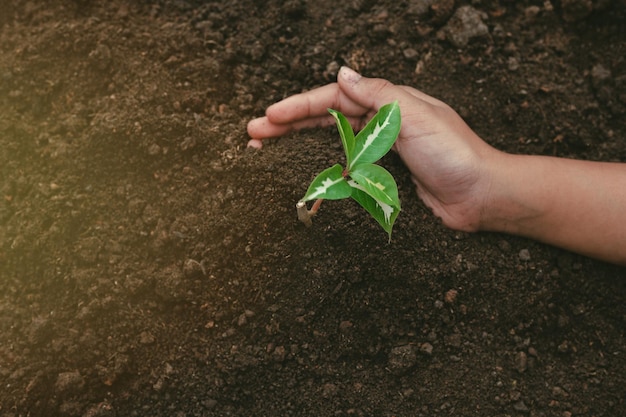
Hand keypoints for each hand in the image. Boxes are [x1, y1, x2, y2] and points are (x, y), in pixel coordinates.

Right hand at [247, 66, 500, 231]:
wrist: (482, 196)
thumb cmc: (455, 154)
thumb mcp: (417, 116)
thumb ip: (378, 95)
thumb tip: (342, 74)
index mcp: (387, 102)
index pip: (333, 99)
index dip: (298, 106)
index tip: (269, 117)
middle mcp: (381, 122)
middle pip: (324, 117)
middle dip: (288, 123)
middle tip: (253, 131)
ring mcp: (381, 149)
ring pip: (329, 140)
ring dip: (297, 142)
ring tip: (264, 147)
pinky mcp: (384, 175)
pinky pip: (345, 166)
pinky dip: (321, 165)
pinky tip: (302, 170)